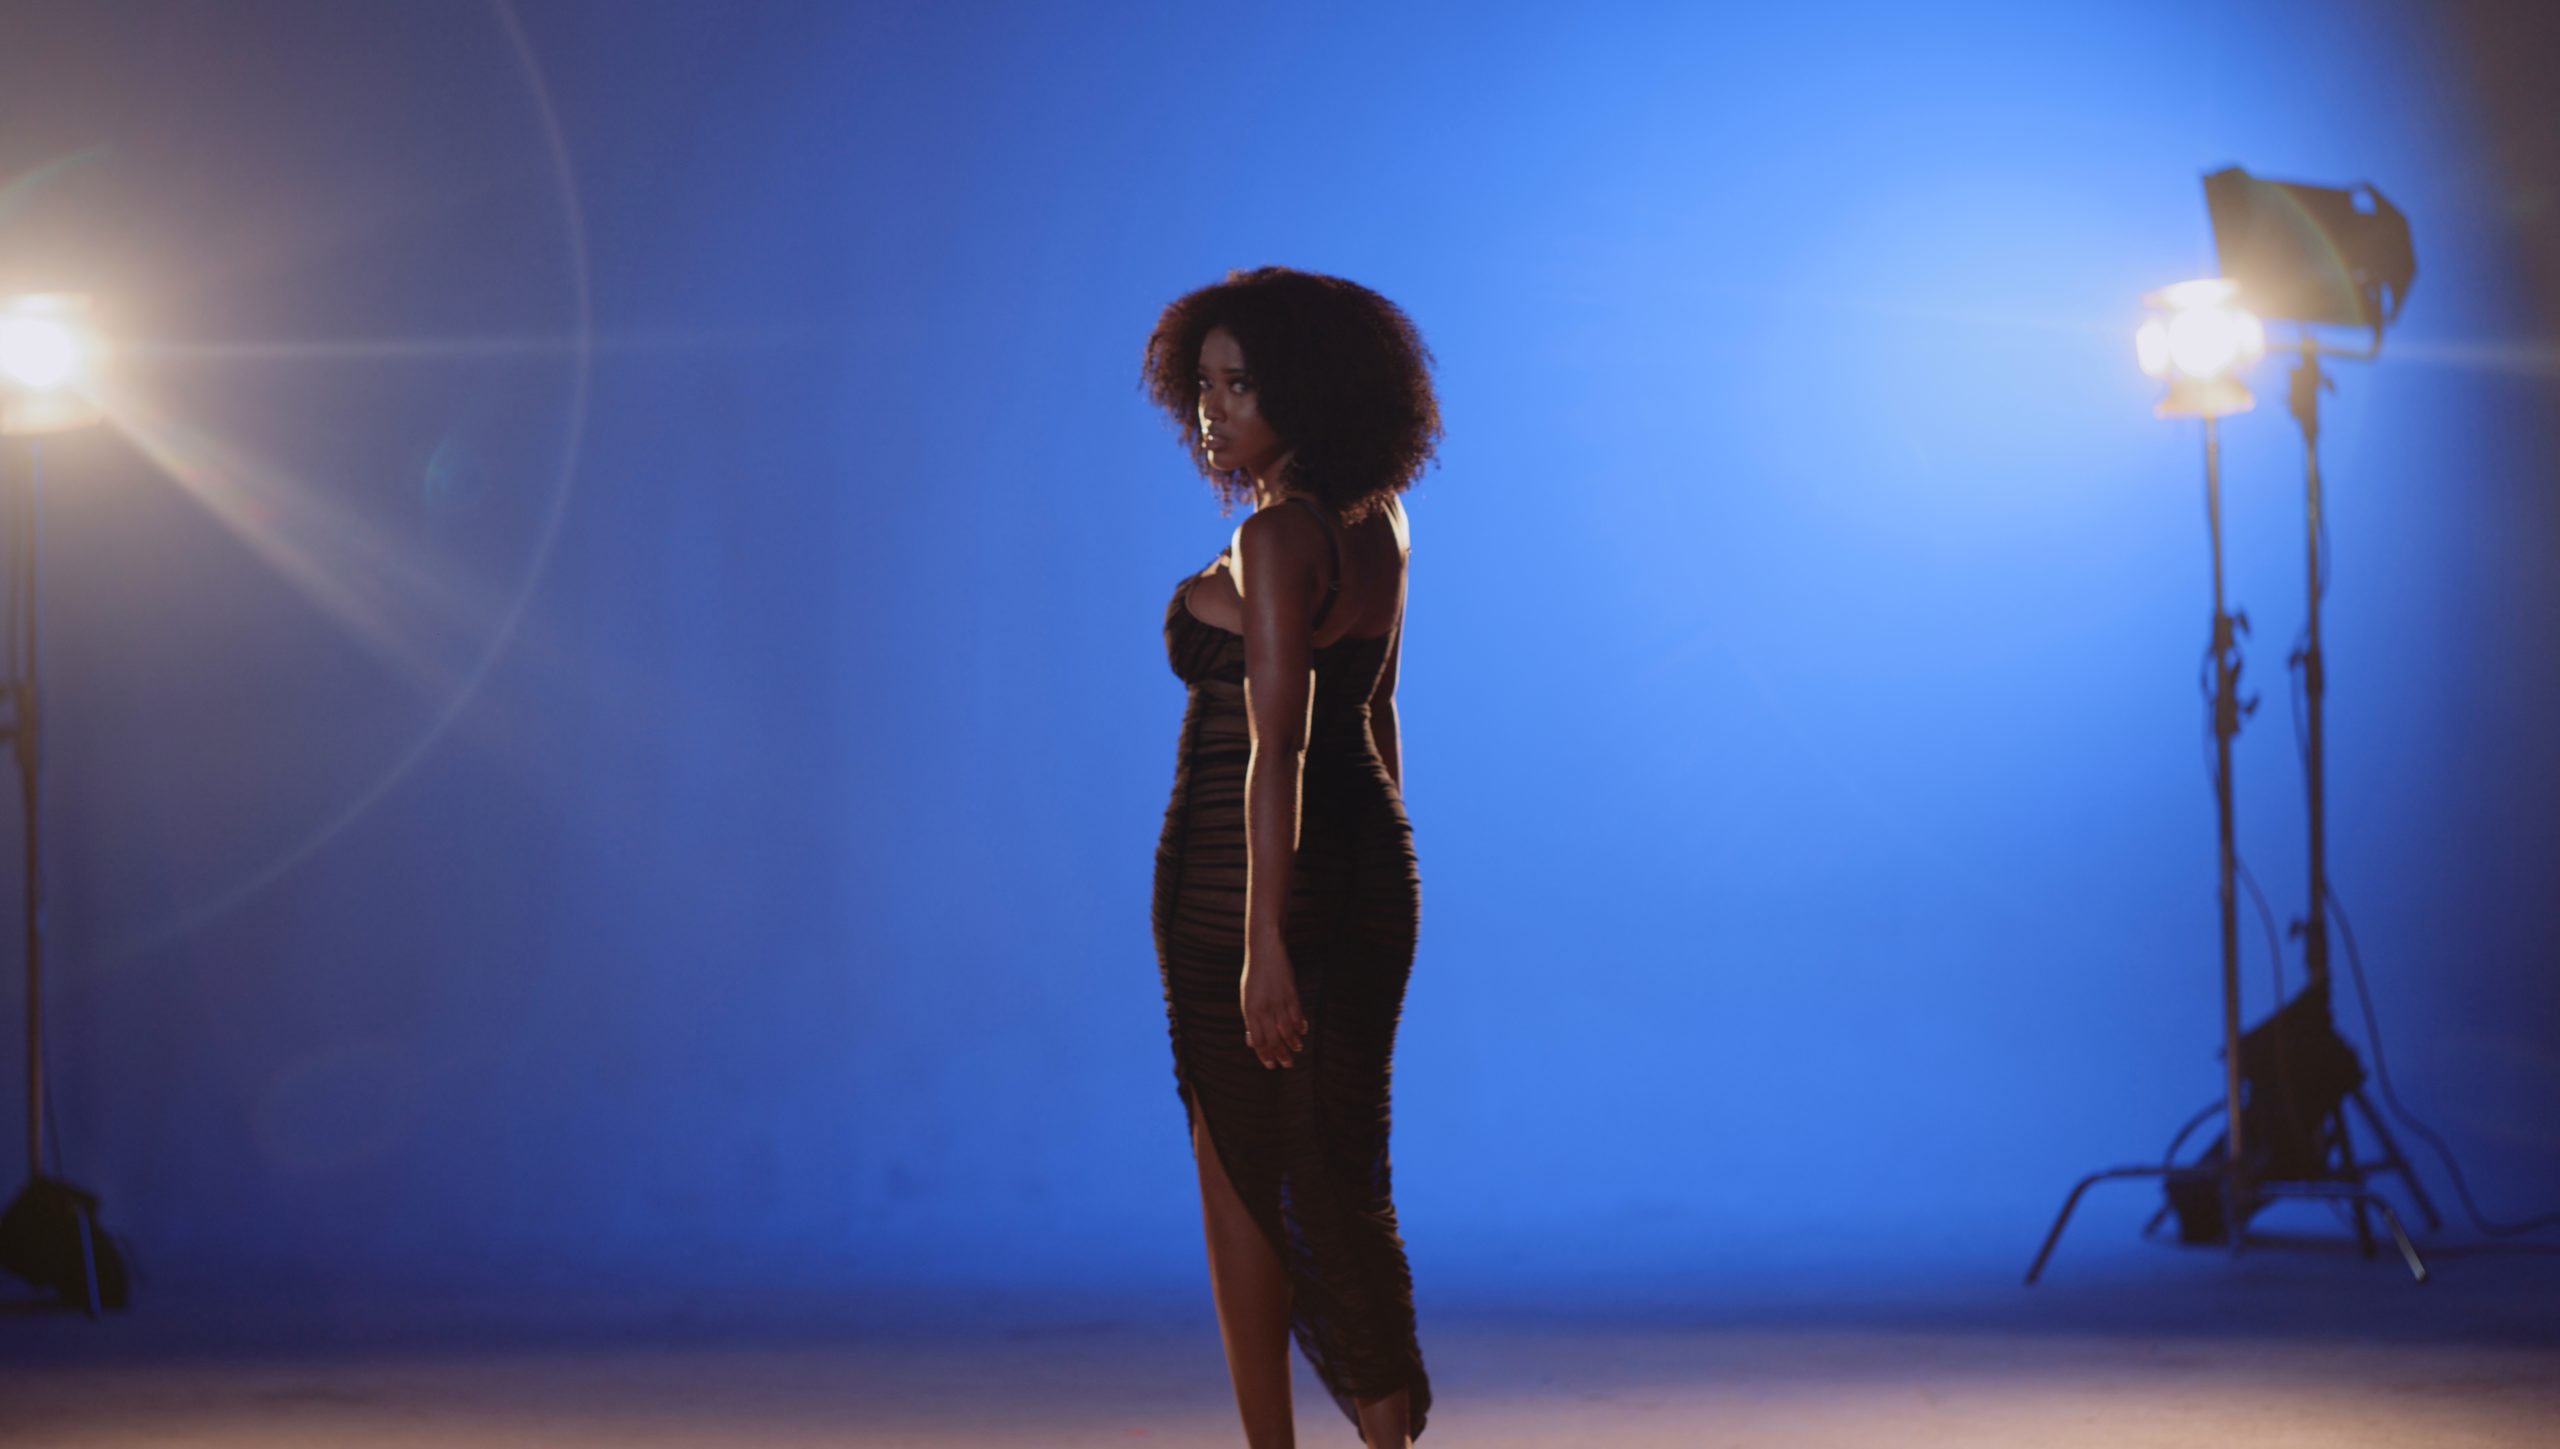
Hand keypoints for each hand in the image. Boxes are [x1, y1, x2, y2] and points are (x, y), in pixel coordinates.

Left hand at [1241, 938, 1308, 1068]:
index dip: (1265, 1055)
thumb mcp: (1246, 998)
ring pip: (1287, 1030)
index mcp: (1250, 1011)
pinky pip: (1297, 1015)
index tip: (1271, 1065)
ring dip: (1293, 1043)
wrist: (1265, 951)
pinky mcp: (1291, 994)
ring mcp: (1279, 1002)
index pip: (1258, 1041)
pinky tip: (1302, 1032)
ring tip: (1297, 1050)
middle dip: (1281, 1055)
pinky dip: (1301, 1026)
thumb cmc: (1254, 976)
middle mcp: (1264, 1010)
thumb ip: (1250, 1020)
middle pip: (1274, 1039)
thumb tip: (1251, 1042)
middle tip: (1288, 1064)